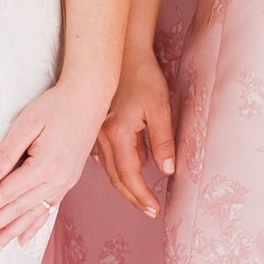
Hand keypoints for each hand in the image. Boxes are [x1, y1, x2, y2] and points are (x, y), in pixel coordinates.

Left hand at [0, 77, 103, 253]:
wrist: (88, 100)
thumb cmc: (56, 106)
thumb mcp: (26, 123)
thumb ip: (7, 152)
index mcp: (45, 165)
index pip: (7, 193)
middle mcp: (57, 180)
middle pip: (18, 210)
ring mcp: (65, 183)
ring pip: (33, 215)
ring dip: (12, 232)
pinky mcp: (68, 182)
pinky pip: (48, 210)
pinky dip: (34, 226)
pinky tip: (22, 239)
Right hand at [96, 49, 175, 218]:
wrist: (123, 54)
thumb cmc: (143, 76)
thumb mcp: (160, 108)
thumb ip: (163, 141)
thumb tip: (167, 170)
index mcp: (117, 133)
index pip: (129, 175)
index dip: (142, 196)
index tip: (154, 209)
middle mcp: (101, 137)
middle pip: (116, 178)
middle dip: (133, 197)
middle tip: (149, 210)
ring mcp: (95, 133)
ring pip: (109, 169)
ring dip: (125, 184)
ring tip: (142, 196)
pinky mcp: (96, 129)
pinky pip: (105, 157)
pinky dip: (118, 168)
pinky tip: (131, 168)